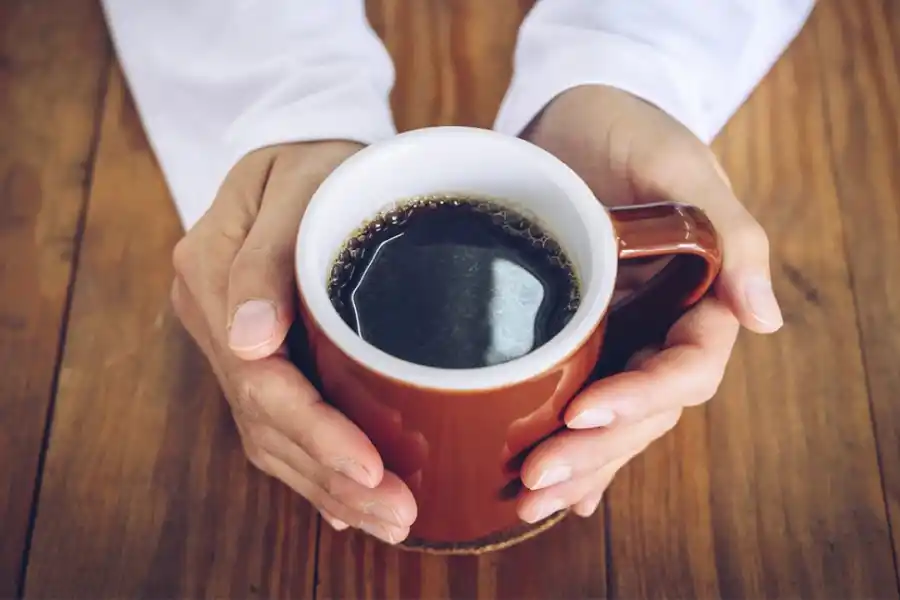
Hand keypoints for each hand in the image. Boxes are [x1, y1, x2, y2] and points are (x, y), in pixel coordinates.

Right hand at [170, 141, 416, 542]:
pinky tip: (347, 502)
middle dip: (333, 476)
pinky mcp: (260, 353)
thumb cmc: (313, 157)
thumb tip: (249, 342)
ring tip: (388, 519)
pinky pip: (277, 422)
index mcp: (211, 273)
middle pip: (266, 420)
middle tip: (398, 514)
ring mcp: (233, 340)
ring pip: (271, 435)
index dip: (316, 431)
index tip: (371, 468)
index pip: (260, 377)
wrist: (303, 148)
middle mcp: (214, 318)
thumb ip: (265, 259)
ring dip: (328, 486)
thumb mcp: (298, 182)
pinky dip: (314, 467)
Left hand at [514, 85, 783, 521]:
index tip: (583, 414)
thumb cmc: (630, 129)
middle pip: (645, 410)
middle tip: (538, 478)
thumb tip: (766, 321)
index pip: (686, 368)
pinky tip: (556, 492)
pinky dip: (575, 448)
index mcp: (702, 297)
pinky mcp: (581, 339)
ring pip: (614, 419)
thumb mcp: (677, 164)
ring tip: (528, 501)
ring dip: (579, 465)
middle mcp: (664, 328)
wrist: (574, 121)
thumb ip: (729, 235)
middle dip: (597, 450)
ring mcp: (624, 338)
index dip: (640, 397)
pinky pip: (584, 401)